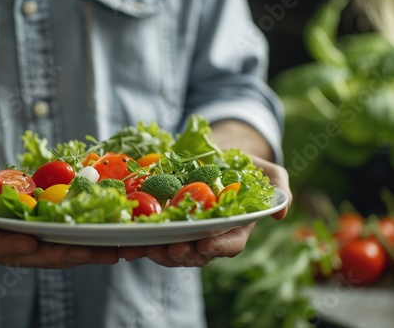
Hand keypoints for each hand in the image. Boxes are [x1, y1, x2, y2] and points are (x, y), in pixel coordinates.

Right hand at [0, 152, 118, 267]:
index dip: (13, 246)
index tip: (33, 242)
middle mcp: (3, 245)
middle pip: (37, 254)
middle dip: (69, 254)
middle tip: (99, 252)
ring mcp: (22, 238)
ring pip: (55, 249)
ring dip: (86, 250)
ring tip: (116, 249)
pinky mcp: (37, 228)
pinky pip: (61, 235)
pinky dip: (83, 235)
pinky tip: (108, 233)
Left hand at [118, 155, 291, 266]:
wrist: (215, 155)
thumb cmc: (244, 166)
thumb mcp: (267, 172)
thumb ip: (279, 187)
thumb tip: (283, 213)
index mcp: (235, 228)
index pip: (230, 245)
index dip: (218, 248)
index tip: (204, 245)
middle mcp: (211, 235)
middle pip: (197, 254)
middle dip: (183, 254)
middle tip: (170, 248)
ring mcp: (188, 231)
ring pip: (173, 250)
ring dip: (158, 252)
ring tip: (143, 247)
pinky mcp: (167, 223)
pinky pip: (155, 237)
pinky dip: (141, 241)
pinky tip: (127, 244)